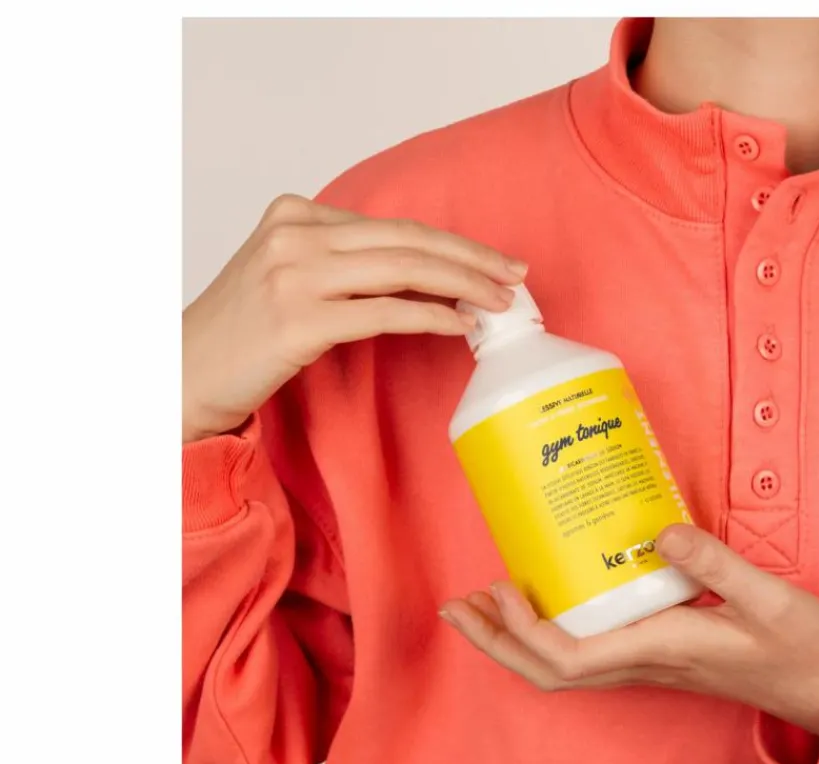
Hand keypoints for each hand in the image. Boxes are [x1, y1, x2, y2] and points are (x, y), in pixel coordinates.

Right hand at [183, 194, 526, 442]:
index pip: (393, 226)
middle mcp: (296, 234)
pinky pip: (383, 311)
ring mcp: (294, 274)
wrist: (184, 375)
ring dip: (462, 284)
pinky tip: (461, 324)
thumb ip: (342, 265)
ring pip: (402, 268)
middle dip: (471, 258)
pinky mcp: (298, 319)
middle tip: (516, 276)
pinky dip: (430, 315)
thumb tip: (420, 278)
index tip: (493, 261)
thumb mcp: (288, 278)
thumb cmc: (241, 336)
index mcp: (296, 215)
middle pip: (406, 239)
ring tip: (500, 301)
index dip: (451, 244)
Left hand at [440, 523, 818, 736]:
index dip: (523, 632)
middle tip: (456, 608)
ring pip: (562, 668)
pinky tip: (544, 603)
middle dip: (496, 644)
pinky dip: (548, 635)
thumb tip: (657, 532)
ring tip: (480, 607)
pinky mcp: (656, 655)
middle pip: (548, 672)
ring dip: (513, 642)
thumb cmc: (804, 649)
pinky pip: (585, 655)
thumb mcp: (769, 598)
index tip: (500, 590)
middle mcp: (643, 665)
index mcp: (661, 650)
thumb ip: (716, 563)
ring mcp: (647, 666)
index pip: (568, 657)